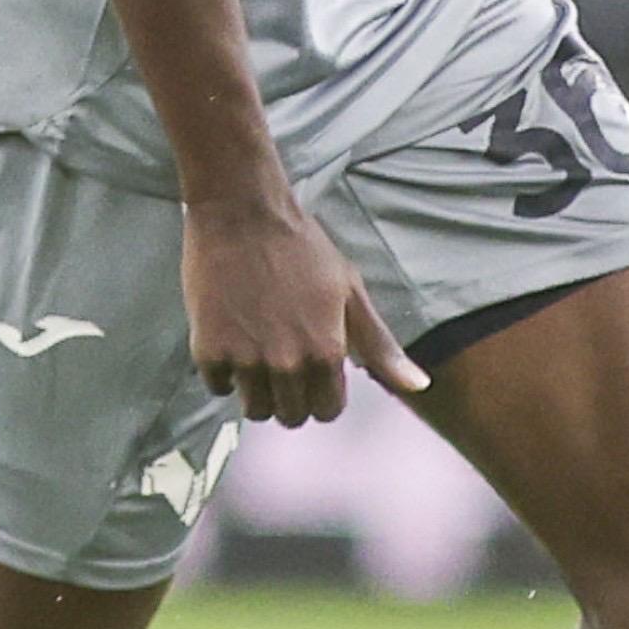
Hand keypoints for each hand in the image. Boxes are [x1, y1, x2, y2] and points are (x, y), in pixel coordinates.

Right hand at [179, 194, 429, 424]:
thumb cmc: (301, 247)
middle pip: (291, 416)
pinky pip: (217, 386)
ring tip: (259, 350)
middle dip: (292, 395)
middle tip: (284, 357)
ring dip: (258, 388)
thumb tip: (420, 386)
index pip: (327, 412)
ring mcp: (245, 360)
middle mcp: (287, 364)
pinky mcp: (208, 351)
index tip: (313, 370)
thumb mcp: (350, 292)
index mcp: (326, 353)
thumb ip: (381, 346)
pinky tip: (232, 336)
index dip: (323, 393)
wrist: (242, 213)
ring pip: (255, 409)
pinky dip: (223, 369)